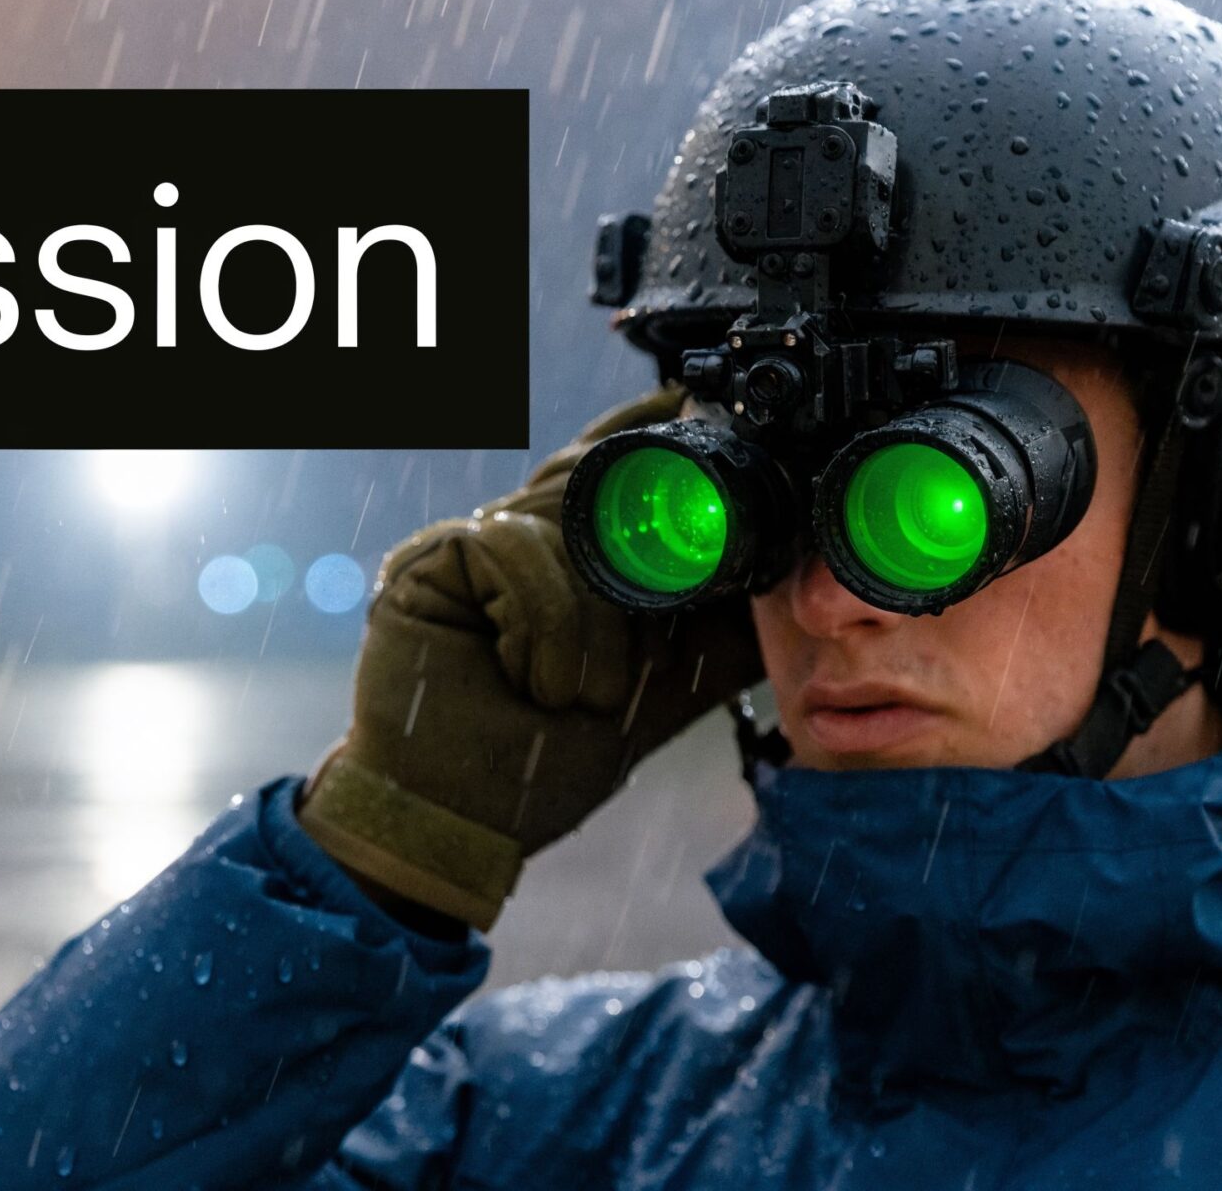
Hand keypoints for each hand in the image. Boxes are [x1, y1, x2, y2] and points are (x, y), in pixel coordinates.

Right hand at [295, 382, 762, 930]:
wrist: (464, 820)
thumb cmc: (543, 761)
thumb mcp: (658, 693)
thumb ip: (714, 640)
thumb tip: (792, 599)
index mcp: (568, 559)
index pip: (613, 469)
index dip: (648, 433)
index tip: (688, 401)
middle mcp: (518, 538)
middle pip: (596, 487)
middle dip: (635, 567)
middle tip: (628, 655)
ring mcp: (470, 544)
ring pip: (562, 520)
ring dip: (590, 622)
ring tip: (573, 692)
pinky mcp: (429, 559)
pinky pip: (509, 545)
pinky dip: (542, 620)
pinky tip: (531, 680)